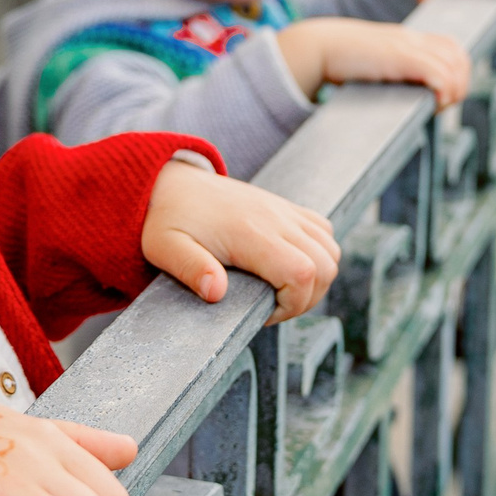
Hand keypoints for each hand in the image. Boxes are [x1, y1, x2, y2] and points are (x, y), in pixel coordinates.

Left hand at [143, 159, 339, 323]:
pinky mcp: (285, 207)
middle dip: (308, 298)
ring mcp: (284, 211)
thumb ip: (191, 269)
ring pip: (330, 250)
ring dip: (317, 278)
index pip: (301, 273)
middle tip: (273, 307)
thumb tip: (216, 292)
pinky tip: (289, 266)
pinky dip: (319, 254)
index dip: (294, 304)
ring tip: (282, 291)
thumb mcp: (165, 248)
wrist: (172, 182)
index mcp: (249, 232)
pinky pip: (323, 231)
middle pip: (325, 265)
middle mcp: (275, 218)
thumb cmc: (167, 219)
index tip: (264, 313)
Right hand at [277, 17, 472, 107]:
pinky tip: (432, 104)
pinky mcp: (398, 57)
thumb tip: (399, 97)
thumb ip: (389, 73)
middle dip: (460, 85)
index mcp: (406, 39)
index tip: (441, 96)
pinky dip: (443, 90)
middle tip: (442, 105)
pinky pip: (437, 72)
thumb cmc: (339, 61)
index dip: (456, 73)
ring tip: (437, 107)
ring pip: (453, 66)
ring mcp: (406, 47)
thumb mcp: (372, 63)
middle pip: (459, 57)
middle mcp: (411, 39)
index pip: (451, 48)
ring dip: (453, 91)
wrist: (317, 46)